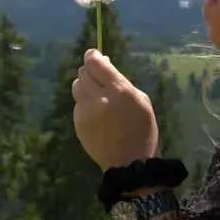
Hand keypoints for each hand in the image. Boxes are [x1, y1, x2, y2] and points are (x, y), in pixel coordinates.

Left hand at [71, 49, 158, 169]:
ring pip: (77, 86)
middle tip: (99, 76)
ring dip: (85, 85)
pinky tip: (97, 113)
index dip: (93, 56)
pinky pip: (77, 103)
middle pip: (84, 72)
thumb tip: (105, 65)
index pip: (95, 63)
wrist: (128, 163)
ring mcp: (85, 111)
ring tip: (97, 94)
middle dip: (91, 70)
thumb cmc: (142, 130)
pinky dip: (85, 102)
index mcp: (119, 90)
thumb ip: (122, 81)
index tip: (95, 55)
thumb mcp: (142, 101)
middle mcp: (99, 98)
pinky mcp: (78, 122)